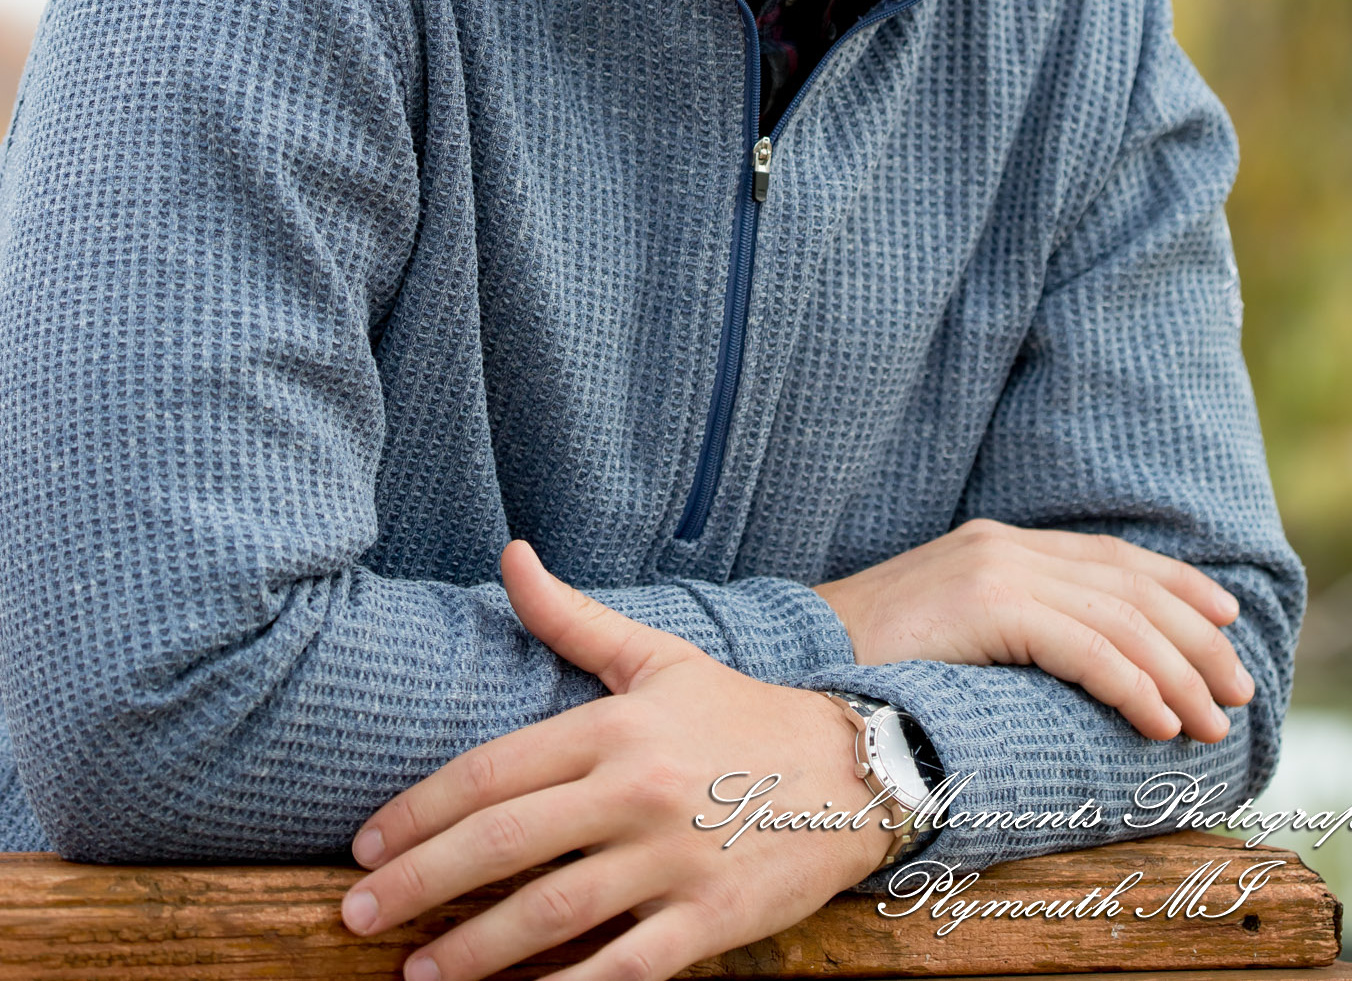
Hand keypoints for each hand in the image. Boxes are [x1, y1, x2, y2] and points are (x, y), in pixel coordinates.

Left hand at [341, 539, 889, 980]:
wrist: (852, 768)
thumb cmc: (739, 714)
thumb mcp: (656, 656)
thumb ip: (570, 618)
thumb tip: (509, 555)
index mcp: (614, 726)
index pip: (493, 771)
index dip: (420, 812)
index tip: (365, 845)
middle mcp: (636, 790)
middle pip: (505, 843)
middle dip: (420, 884)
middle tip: (357, 914)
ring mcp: (673, 858)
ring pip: (551, 913)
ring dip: (473, 951)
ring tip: (414, 974)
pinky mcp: (708, 920)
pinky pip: (622, 969)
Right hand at [814, 519, 1252, 743]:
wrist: (798, 663)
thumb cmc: (871, 669)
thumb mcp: (954, 636)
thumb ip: (1012, 632)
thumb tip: (1084, 673)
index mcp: (997, 544)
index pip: (1110, 557)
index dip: (1176, 585)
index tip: (1226, 621)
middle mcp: (1003, 545)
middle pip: (1127, 584)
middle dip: (1194, 637)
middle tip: (1237, 690)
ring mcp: (994, 569)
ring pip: (1118, 618)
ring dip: (1177, 675)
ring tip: (1211, 724)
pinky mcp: (986, 604)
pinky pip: (1083, 646)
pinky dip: (1132, 686)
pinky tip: (1159, 724)